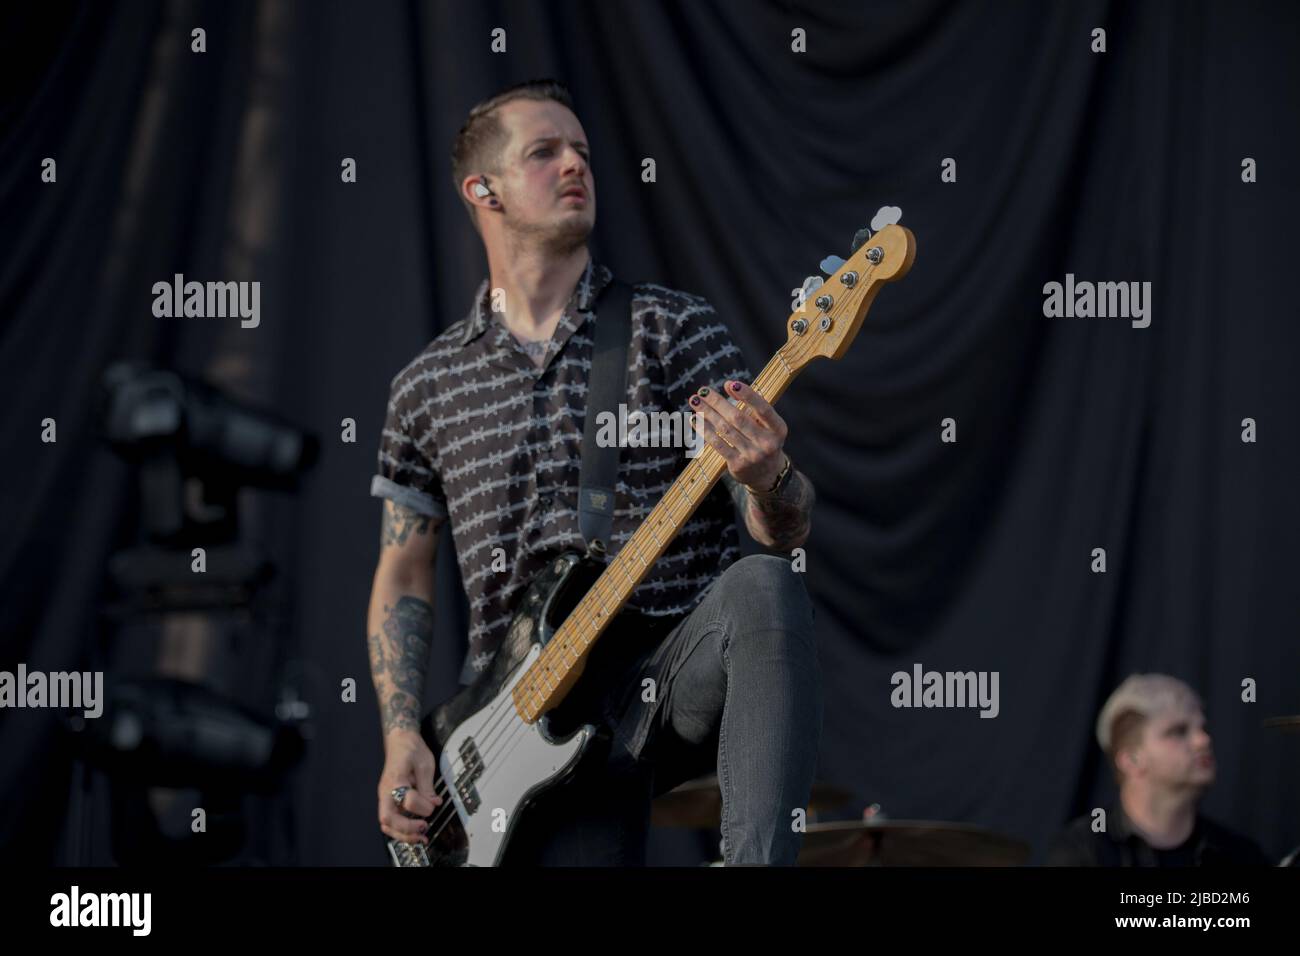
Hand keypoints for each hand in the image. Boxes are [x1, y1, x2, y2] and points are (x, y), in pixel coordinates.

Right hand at [377, 729, 442, 845]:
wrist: (400, 740)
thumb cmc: (411, 749)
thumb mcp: (425, 764)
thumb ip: (428, 786)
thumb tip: (434, 804)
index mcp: (395, 780)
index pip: (407, 800)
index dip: (422, 805)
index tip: (434, 804)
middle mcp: (386, 791)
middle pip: (388, 819)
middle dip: (406, 829)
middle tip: (424, 829)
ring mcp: (386, 797)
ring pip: (387, 824)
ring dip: (403, 834)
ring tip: (420, 838)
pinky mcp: (390, 800)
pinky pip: (391, 820)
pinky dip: (401, 829)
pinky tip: (415, 832)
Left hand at [688, 379, 787, 489]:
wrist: (767, 474)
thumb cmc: (764, 440)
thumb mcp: (766, 425)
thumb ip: (751, 406)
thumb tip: (729, 386)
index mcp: (778, 429)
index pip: (763, 409)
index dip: (747, 395)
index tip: (730, 384)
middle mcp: (767, 443)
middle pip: (738, 418)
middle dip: (718, 402)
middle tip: (703, 391)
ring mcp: (752, 455)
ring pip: (725, 429)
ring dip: (707, 413)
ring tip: (695, 401)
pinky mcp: (738, 465)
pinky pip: (717, 444)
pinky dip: (704, 430)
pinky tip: (695, 419)